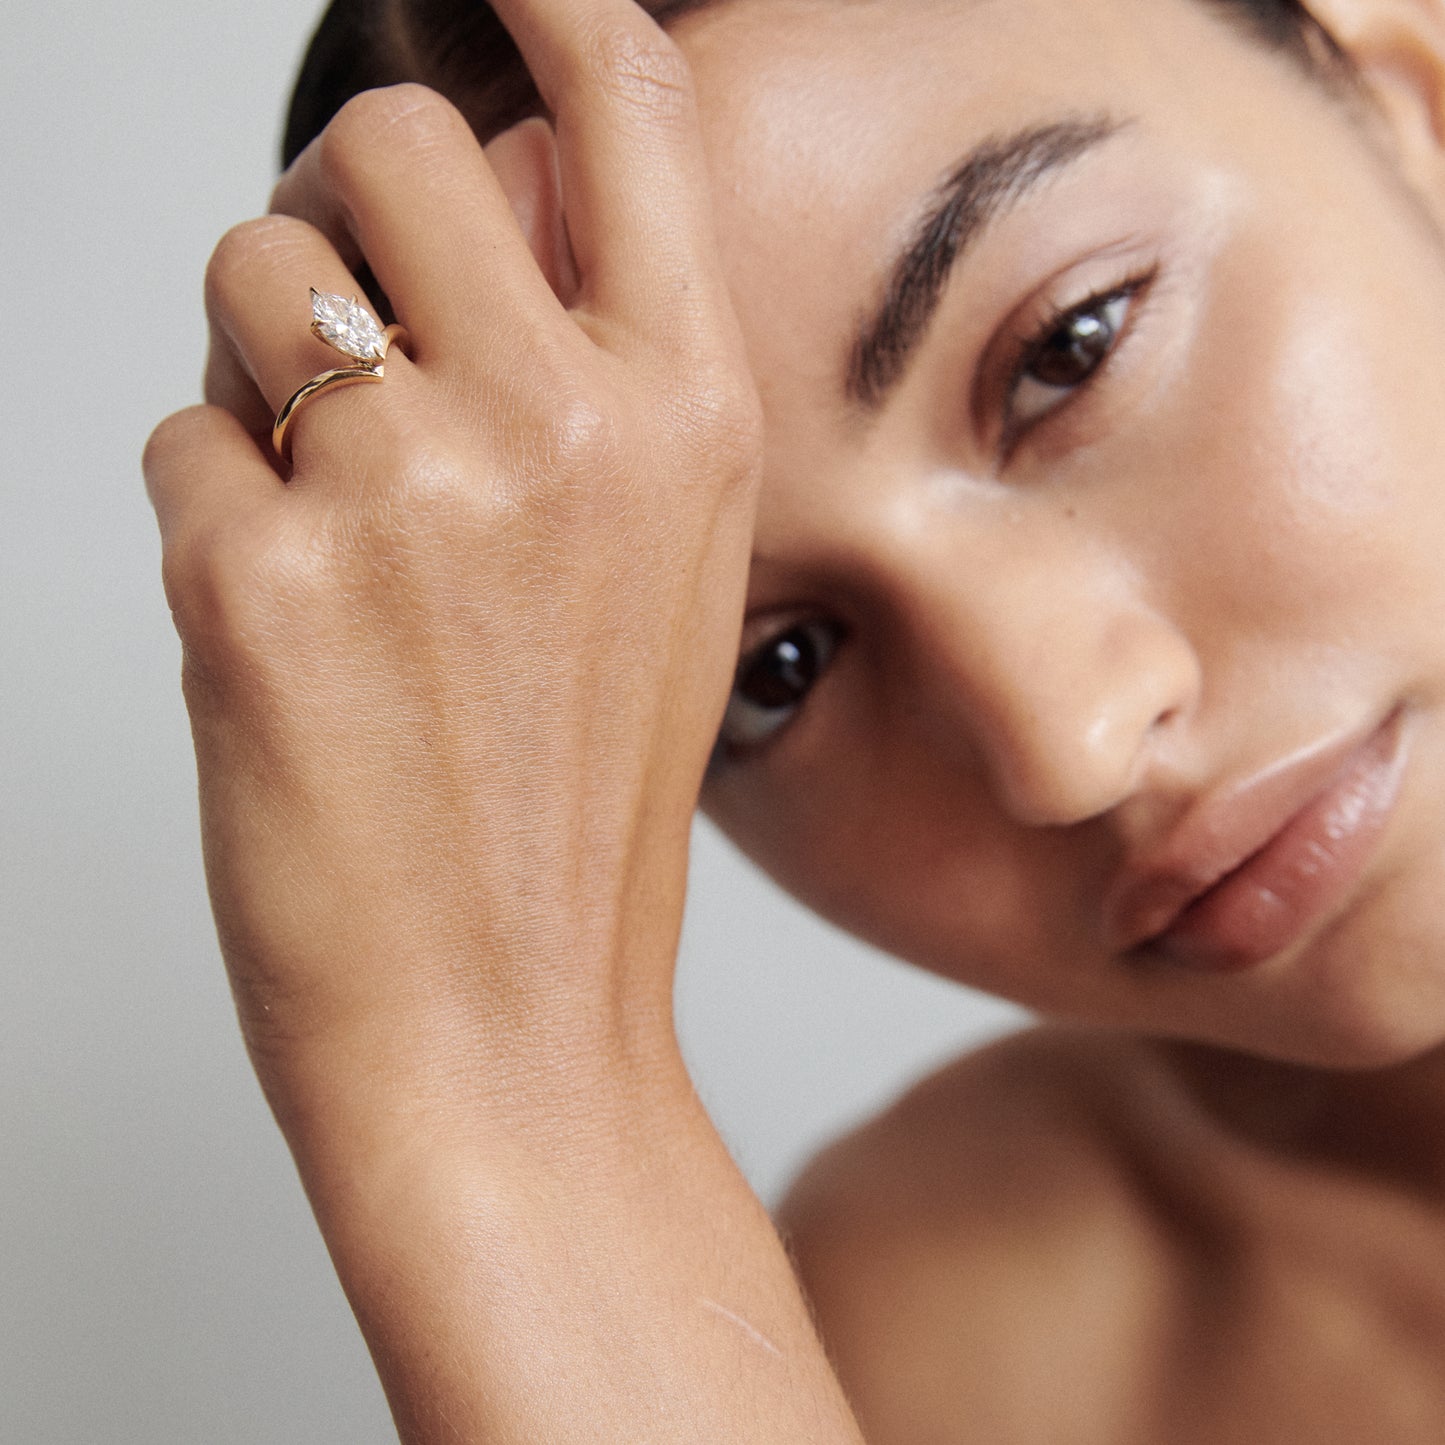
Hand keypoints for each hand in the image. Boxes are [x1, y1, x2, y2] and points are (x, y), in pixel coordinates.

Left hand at [143, 8, 865, 1438]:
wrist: (511, 1019)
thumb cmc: (578, 808)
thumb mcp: (662, 572)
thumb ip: (598, 371)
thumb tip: (497, 187)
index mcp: (684, 417)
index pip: (624, 98)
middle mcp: (558, 423)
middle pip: (387, 137)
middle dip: (341, 199)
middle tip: (343, 299)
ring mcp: (403, 495)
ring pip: (254, 278)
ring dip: (261, 368)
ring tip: (327, 515)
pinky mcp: (251, 576)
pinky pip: (183, 440)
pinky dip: (214, 513)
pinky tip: (291, 627)